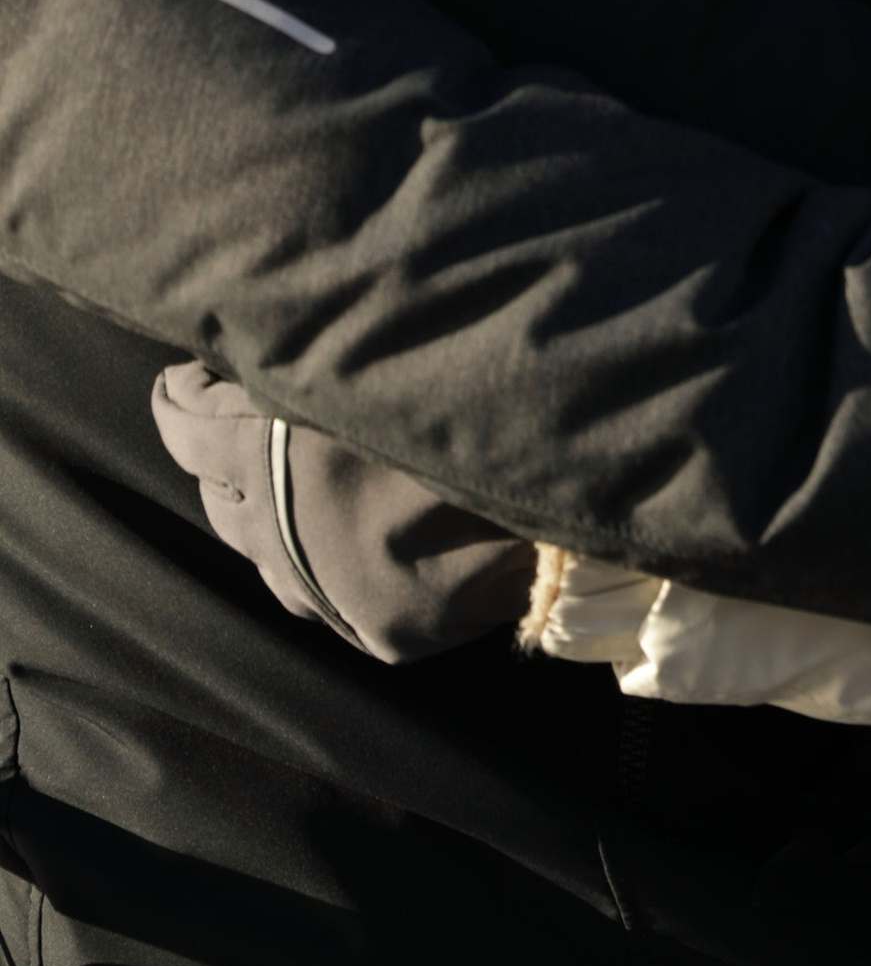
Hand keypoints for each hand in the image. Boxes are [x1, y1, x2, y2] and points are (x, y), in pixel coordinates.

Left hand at [151, 365, 534, 660]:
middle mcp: (288, 524)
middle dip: (227, 456)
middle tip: (252, 419)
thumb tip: (268, 335)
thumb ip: (325, 353)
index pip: (184, 425)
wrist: (591, 473)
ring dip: (272, 518)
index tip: (191, 378)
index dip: (183, 397)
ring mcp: (332, 586)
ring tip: (303, 482)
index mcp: (274, 441)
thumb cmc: (490, 380)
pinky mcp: (381, 631)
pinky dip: (323, 567)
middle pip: (219, 497)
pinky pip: (322, 600)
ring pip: (265, 558)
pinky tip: (350, 535)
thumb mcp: (392, 346)